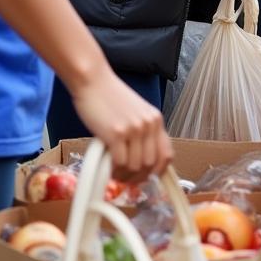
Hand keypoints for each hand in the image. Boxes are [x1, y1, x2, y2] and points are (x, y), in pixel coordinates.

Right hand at [69, 66, 171, 180]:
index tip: (145, 178)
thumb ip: (142, 132)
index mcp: (156, 120)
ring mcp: (134, 129)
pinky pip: (120, 163)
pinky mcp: (116, 133)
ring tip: (114, 172)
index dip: (157, 171)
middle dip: (138, 177)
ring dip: (124, 175)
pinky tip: (107, 166)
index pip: (167, 154)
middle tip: (125, 178)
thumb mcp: (135, 113)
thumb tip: (141, 159)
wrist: (93, 82)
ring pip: (136, 167)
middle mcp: (149, 125)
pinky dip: (114, 170)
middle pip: (150, 164)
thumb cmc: (110, 97)